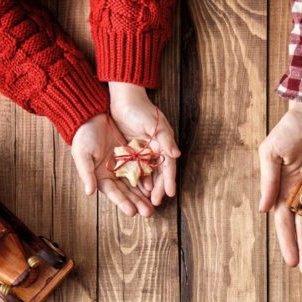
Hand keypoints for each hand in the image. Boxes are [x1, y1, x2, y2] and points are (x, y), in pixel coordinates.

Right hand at [72, 114, 155, 216]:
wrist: (90, 117)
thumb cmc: (83, 137)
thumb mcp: (82, 155)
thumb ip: (86, 174)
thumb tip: (89, 192)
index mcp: (100, 177)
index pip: (114, 193)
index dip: (123, 203)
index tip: (133, 212)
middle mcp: (112, 175)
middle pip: (127, 192)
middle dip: (138, 203)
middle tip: (149, 213)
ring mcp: (122, 167)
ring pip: (136, 184)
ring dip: (144, 195)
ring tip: (154, 206)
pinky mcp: (130, 157)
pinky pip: (141, 170)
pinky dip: (147, 178)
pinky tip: (155, 187)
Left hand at [109, 82, 180, 208]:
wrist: (124, 99)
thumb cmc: (140, 109)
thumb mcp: (155, 124)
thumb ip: (166, 139)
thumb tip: (177, 155)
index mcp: (164, 144)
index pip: (168, 165)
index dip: (169, 180)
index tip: (170, 193)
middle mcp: (156, 150)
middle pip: (159, 173)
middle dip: (158, 188)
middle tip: (156, 203)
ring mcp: (144, 151)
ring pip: (148, 173)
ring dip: (149, 187)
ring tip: (147, 201)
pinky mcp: (132, 151)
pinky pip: (136, 169)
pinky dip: (137, 179)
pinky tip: (136, 189)